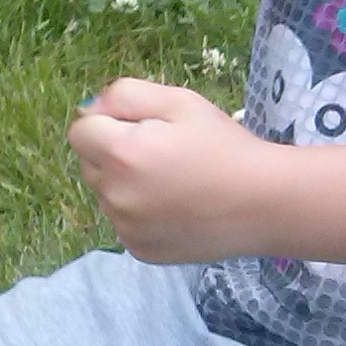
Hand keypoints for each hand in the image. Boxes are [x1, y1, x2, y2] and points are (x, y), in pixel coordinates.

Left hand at [67, 80, 273, 262]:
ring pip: (106, 195)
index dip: (108, 123)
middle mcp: (115, 195)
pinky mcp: (139, 250)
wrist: (265, 203)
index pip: (80, 131)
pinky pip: (124, 223)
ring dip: (125, 184)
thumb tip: (89, 107)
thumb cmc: (224, 146)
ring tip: (172, 181)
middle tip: (162, 153)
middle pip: (90, 164)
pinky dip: (139, 213)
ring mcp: (126, 228)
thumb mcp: (179, 102)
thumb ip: (125, 95)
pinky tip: (175, 207)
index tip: (143, 128)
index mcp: (121, 154)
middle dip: (114, 153)